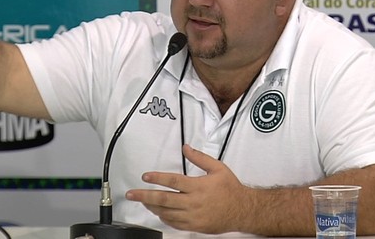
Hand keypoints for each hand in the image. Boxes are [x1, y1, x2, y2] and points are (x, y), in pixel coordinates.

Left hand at [126, 144, 250, 233]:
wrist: (242, 210)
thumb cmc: (230, 188)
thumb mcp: (218, 168)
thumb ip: (200, 158)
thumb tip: (186, 148)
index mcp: (199, 186)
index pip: (173, 181)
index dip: (157, 178)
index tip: (145, 176)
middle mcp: (194, 202)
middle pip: (164, 199)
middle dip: (145, 196)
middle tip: (132, 194)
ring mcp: (193, 217)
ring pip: (166, 213)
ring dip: (152, 207)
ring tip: (143, 200)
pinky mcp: (194, 227)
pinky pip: (174, 223)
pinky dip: (164, 218)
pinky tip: (159, 212)